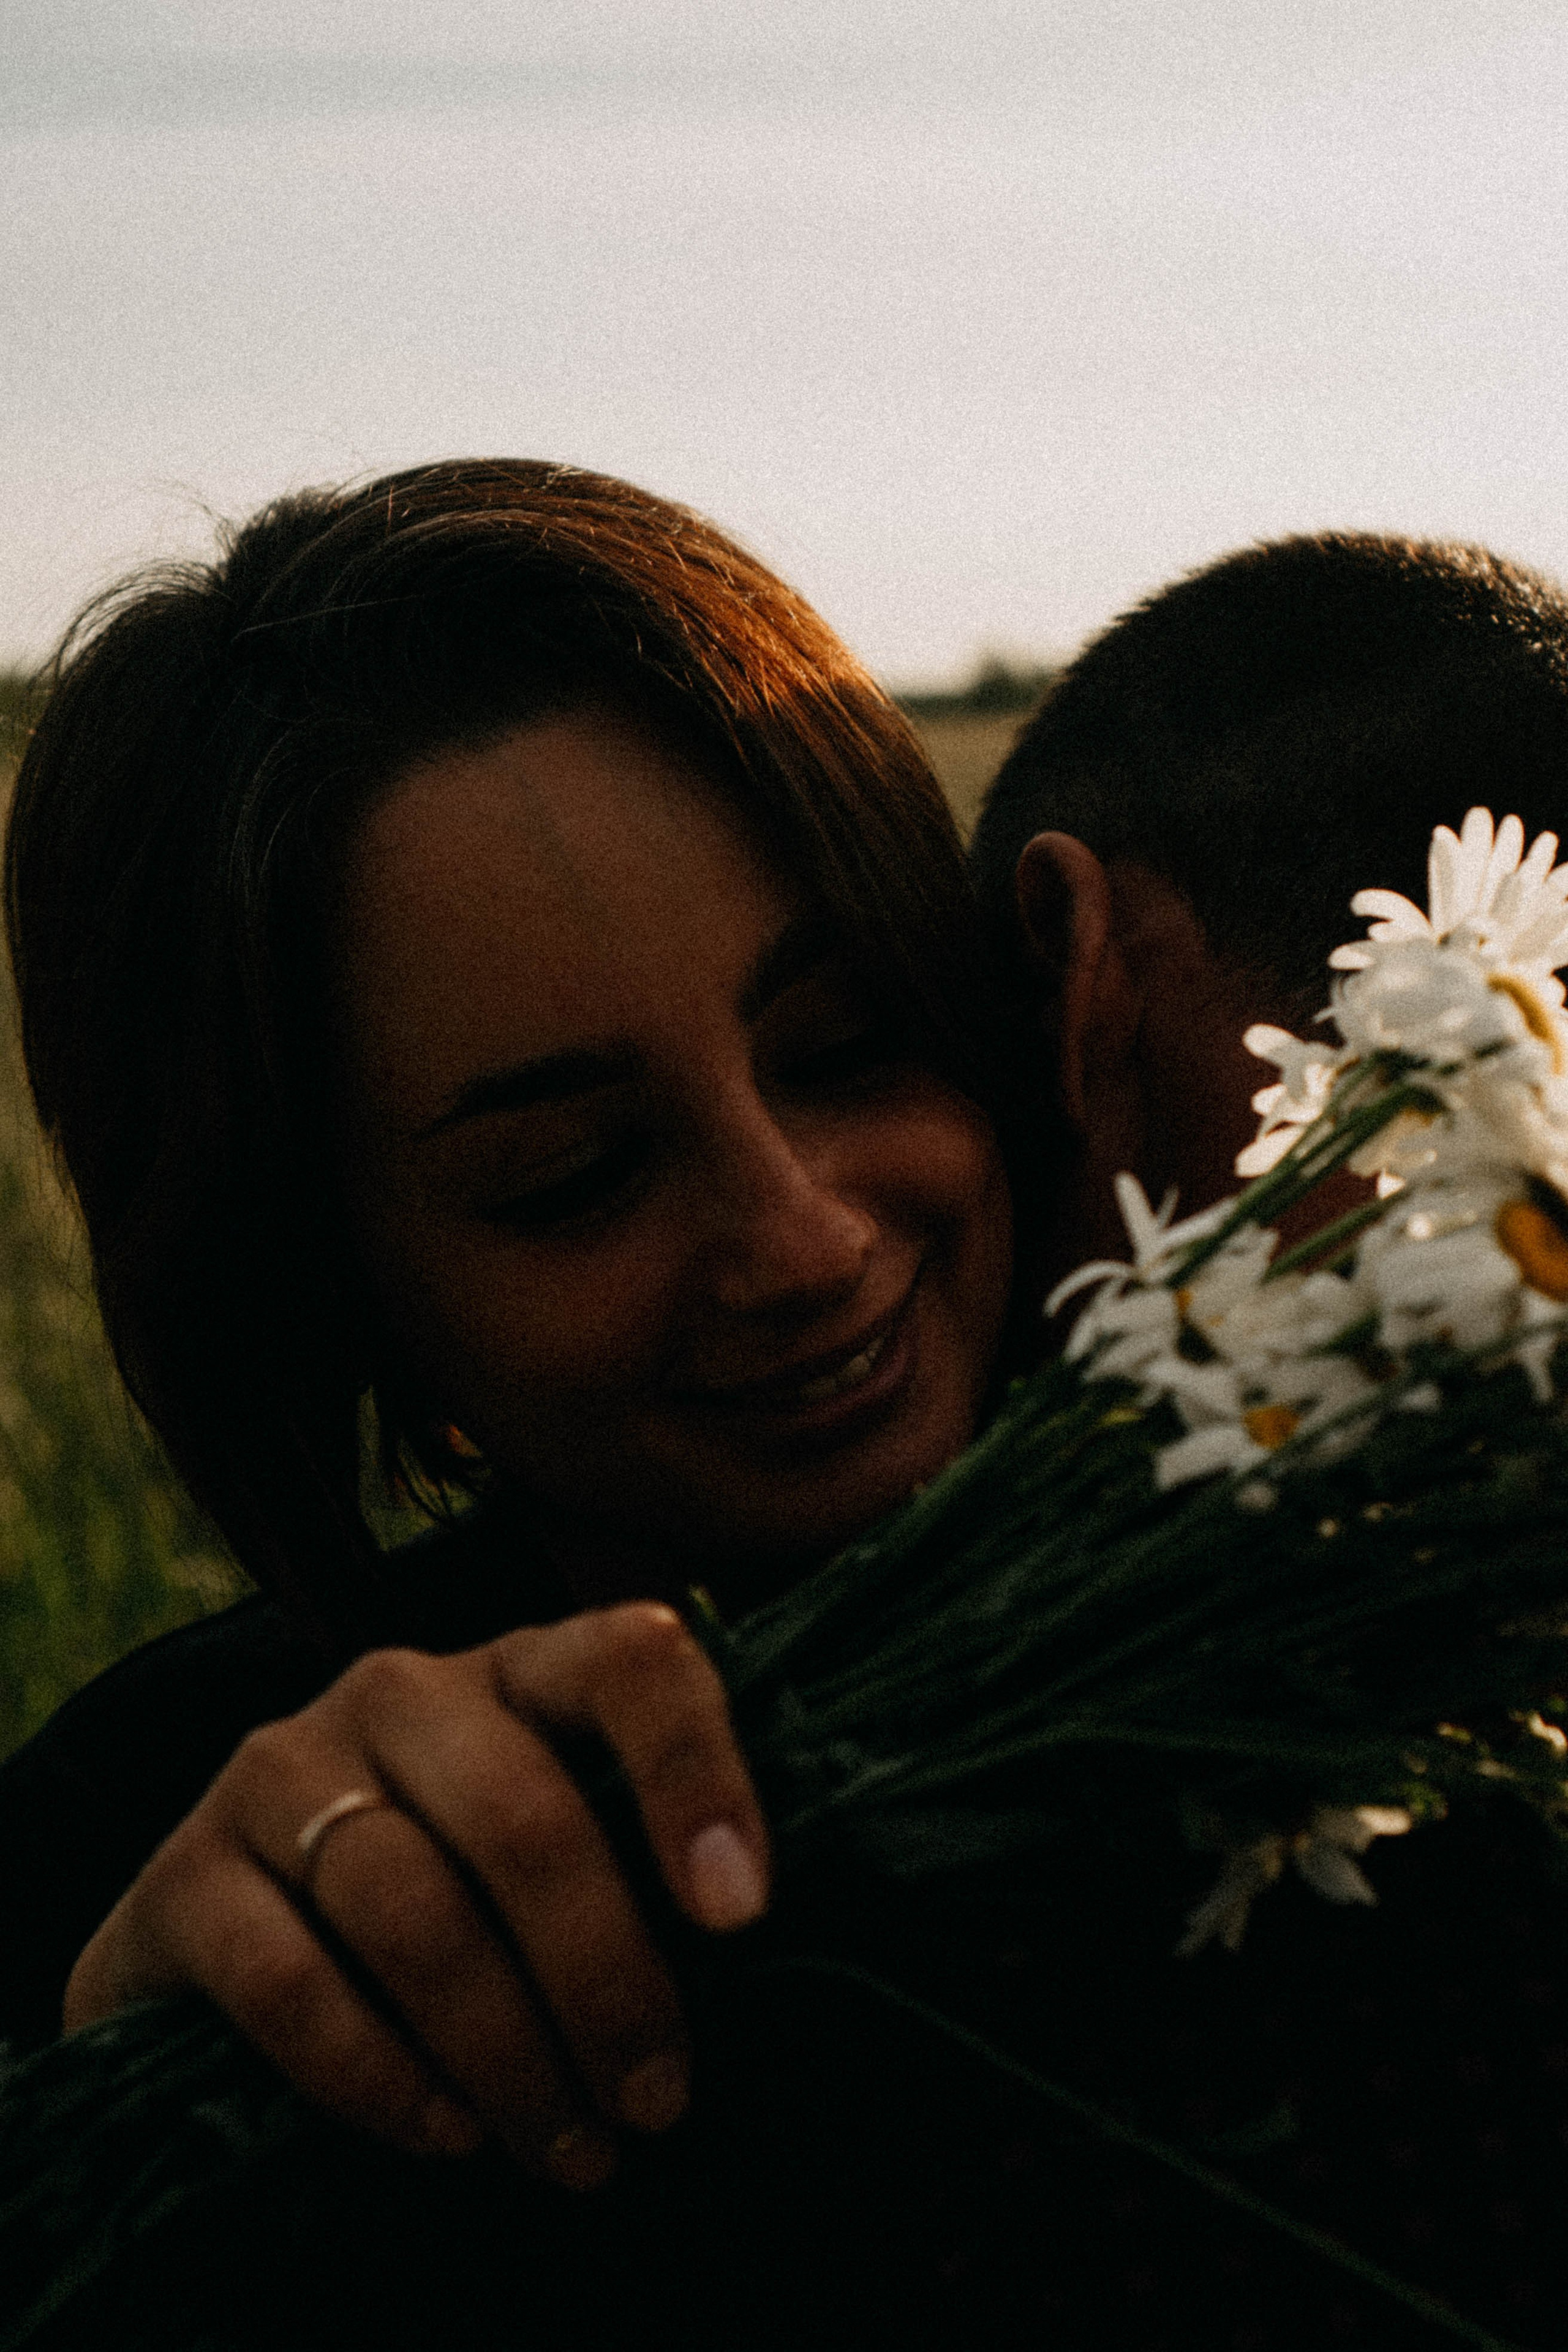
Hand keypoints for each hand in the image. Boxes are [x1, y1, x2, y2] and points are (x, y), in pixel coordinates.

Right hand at [62, 1603, 769, 2188]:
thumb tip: (754, 1954)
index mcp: (519, 1670)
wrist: (227, 1937)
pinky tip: (446, 2134)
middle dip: (605, 1977)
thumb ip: (638, 1864)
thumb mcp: (555, 1852)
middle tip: (657, 2102)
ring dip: (508, 2051)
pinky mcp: (184, 1874)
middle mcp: (400, 1691)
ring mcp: (280, 1769)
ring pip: (414, 1909)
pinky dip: (379, 2075)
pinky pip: (290, 1982)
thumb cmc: (454, 1897)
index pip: (628, 1662)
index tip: (744, 1915)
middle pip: (524, 1814)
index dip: (694, 1775)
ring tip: (568, 2149)